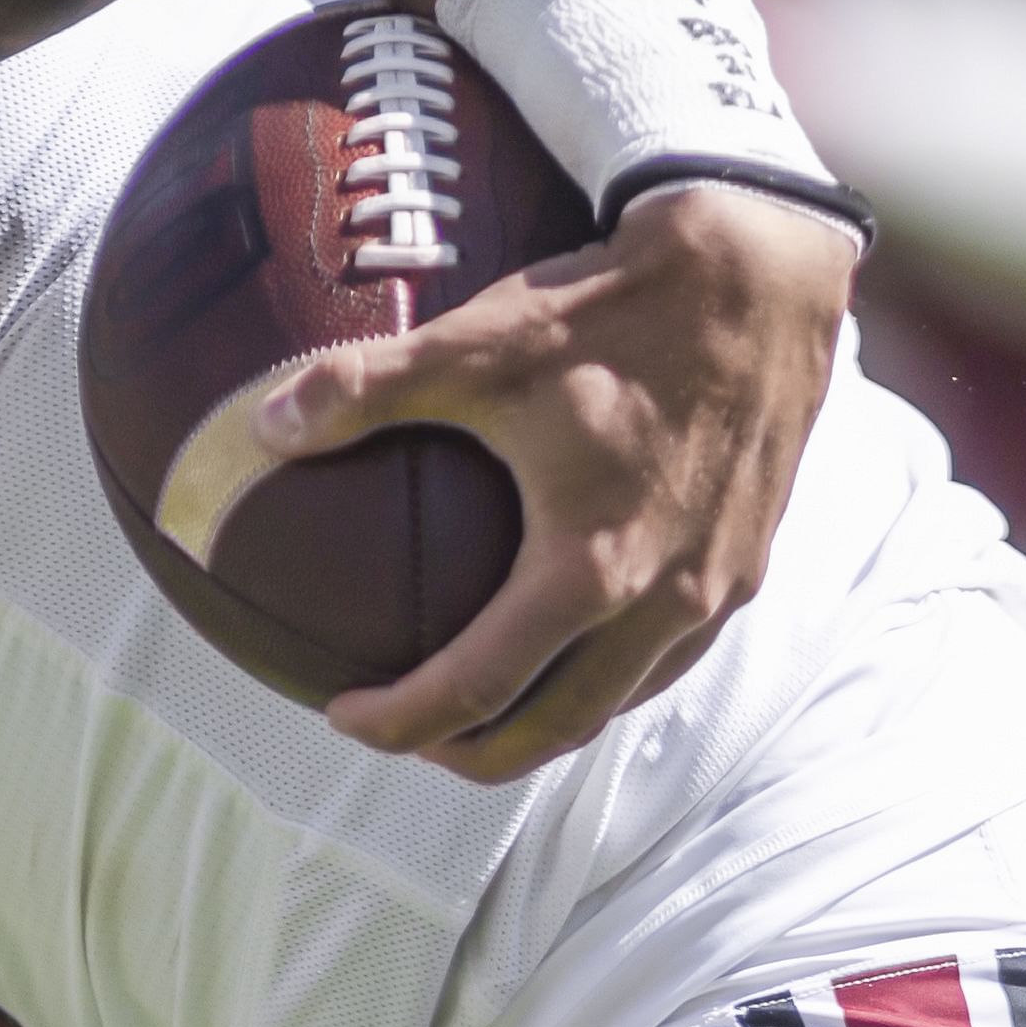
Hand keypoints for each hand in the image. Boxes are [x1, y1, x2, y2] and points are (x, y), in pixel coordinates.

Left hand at [254, 181, 855, 783]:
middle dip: (472, 752)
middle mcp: (663, 602)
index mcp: (590, 571)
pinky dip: (608, 677)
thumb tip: (263, 423)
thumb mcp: (475, 343)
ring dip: (544, 722)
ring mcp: (716, 590)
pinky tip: (569, 641)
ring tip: (480, 703)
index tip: (340, 715)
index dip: (400, 720)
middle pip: (554, 729)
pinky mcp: (749, 562)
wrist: (762, 274)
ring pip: (620, 701)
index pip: (478, 690)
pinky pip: (670, 658)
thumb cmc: (616, 308)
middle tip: (405, 734)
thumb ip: (360, 388)